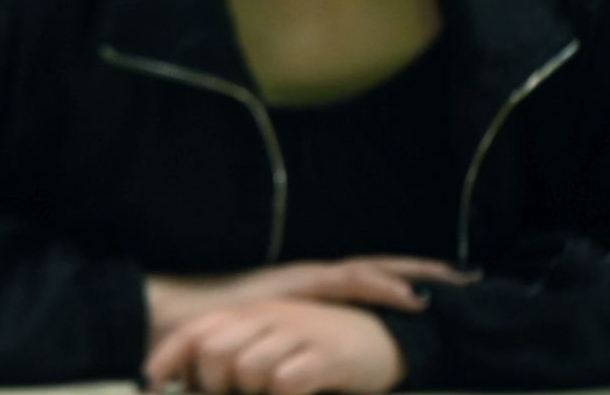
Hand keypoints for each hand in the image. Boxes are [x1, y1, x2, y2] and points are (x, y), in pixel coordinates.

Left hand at [144, 299, 404, 394]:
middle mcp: (265, 318)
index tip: (148, 387)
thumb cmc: (309, 348)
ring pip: (248, 369)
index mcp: (245, 315)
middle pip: (213, 351)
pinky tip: (296, 392)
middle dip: (211, 383)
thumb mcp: (265, 344)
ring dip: (251, 392)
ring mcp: (296, 334)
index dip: (165, 361)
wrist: (375, 337)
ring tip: (271, 390)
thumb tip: (185, 385)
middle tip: (231, 392)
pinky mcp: (326, 356)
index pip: (192, 333)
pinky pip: (287, 382)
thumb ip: (227, 361)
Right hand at [147, 256, 469, 342]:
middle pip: (374, 269)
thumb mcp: (266, 351)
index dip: (398, 282)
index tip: (439, 289)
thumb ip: (291, 356)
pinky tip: (411, 294)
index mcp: (305, 295)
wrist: (178, 322)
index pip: (360, 283)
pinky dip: (383, 286)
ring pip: (368, 269)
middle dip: (419, 270)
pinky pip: (348, 282)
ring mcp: (303, 279)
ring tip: (453, 278)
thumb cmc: (213, 340)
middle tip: (466, 275)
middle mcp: (308, 281)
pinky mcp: (296, 284)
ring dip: (411, 273)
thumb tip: (314, 374)